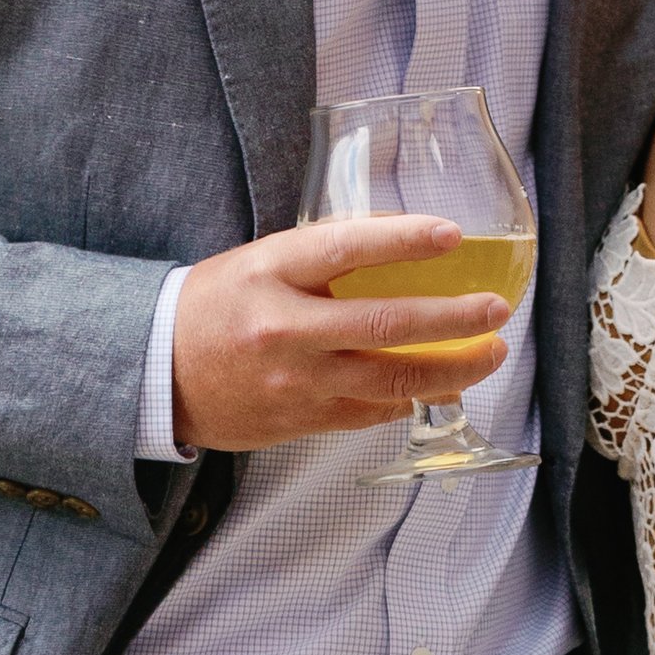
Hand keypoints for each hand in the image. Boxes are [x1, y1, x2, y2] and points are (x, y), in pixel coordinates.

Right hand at [171, 216, 512, 453]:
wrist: (158, 373)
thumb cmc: (216, 306)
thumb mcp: (260, 261)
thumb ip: (324, 255)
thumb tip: (405, 245)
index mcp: (269, 273)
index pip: (346, 248)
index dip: (404, 239)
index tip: (452, 234)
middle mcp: (284, 329)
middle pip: (386, 323)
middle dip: (455, 318)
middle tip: (496, 309)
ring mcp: (296, 381)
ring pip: (393, 379)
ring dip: (453, 368)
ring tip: (491, 353)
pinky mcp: (304, 420)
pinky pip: (375, 410)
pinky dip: (413, 395)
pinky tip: (441, 382)